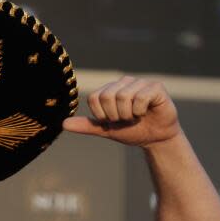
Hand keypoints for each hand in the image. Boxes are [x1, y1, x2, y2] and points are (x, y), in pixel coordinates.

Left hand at [63, 76, 180, 146]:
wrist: (156, 138)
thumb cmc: (132, 131)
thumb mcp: (106, 130)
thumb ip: (86, 126)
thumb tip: (64, 124)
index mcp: (110, 89)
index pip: (94, 98)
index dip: (102, 115)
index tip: (114, 121)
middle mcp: (124, 82)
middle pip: (107, 96)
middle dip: (116, 115)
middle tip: (126, 119)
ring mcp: (140, 82)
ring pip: (123, 97)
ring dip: (129, 115)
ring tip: (136, 116)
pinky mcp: (155, 86)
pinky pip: (140, 98)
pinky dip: (141, 111)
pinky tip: (146, 112)